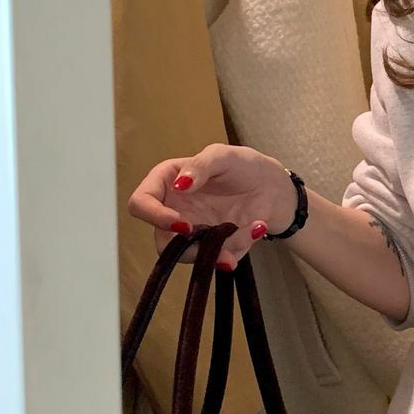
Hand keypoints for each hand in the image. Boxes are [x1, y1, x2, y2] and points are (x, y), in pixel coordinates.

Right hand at [128, 145, 294, 269]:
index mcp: (166, 184)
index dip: (154, 217)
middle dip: (188, 247)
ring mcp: (194, 234)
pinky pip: (220, 258)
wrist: (273, 186)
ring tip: (252, 227)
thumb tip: (179, 185)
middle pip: (162, 242)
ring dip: (221, 248)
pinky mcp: (215, 248)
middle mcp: (174, 212)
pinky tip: (257, 226)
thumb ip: (200, 165)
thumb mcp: (222, 155)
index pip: (140, 204)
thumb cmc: (242, 165)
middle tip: (216, 237)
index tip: (181, 222)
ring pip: (191, 256)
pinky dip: (240, 246)